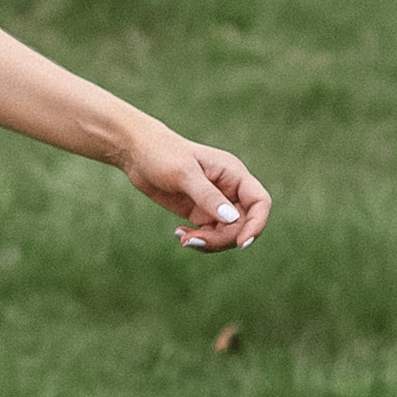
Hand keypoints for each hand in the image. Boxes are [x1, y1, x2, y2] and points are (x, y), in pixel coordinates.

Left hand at [118, 122, 271, 250]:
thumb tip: (232, 219)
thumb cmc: (161, 153)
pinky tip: (179, 233)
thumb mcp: (184, 173)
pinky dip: (199, 239)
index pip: (259, 202)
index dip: (256, 224)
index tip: (242, 243)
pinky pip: (210, 234)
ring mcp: (215, 202)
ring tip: (184, 239)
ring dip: (209, 242)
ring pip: (227, 232)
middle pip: (243, 224)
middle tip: (193, 241)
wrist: (137, 152)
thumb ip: (207, 196)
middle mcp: (229, 189)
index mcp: (233, 173)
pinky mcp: (200, 212)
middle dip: (222, 237)